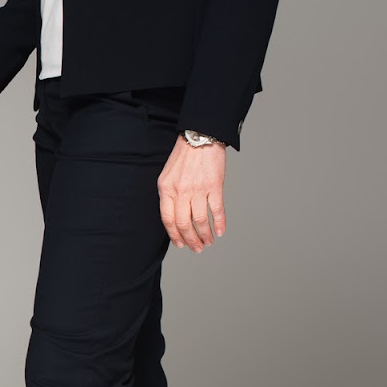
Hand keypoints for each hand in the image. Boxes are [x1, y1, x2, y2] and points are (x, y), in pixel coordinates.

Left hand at [156, 136, 226, 252]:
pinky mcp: (214, 186)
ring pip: (200, 221)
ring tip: (208, 242)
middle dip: (190, 240)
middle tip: (196, 248)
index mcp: (166, 189)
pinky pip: (217, 210)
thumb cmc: (184, 157)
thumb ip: (169, 195)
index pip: (167, 219)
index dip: (174, 235)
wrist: (200, 137)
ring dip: (205, 235)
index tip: (180, 244)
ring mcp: (198, 189)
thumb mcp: (168, 176)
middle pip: (183, 224)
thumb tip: (174, 217)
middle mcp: (180, 191)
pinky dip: (219, 224)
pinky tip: (220, 231)